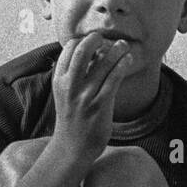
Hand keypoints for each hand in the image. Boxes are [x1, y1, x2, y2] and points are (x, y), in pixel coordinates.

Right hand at [51, 32, 134, 156]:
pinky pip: (113, 81)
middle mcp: (69, 86)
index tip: (94, 40)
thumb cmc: (72, 119)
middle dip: (95, 40)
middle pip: (82, 52)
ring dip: (115, 51)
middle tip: (105, 38)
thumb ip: (73, 76)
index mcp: (59, 81)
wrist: (72, 148)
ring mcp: (84, 97)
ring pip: (101, 65)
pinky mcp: (99, 106)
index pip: (68, 50)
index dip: (82, 41)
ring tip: (124, 45)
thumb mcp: (64, 94)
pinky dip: (121, 66)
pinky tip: (128, 60)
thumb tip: (91, 54)